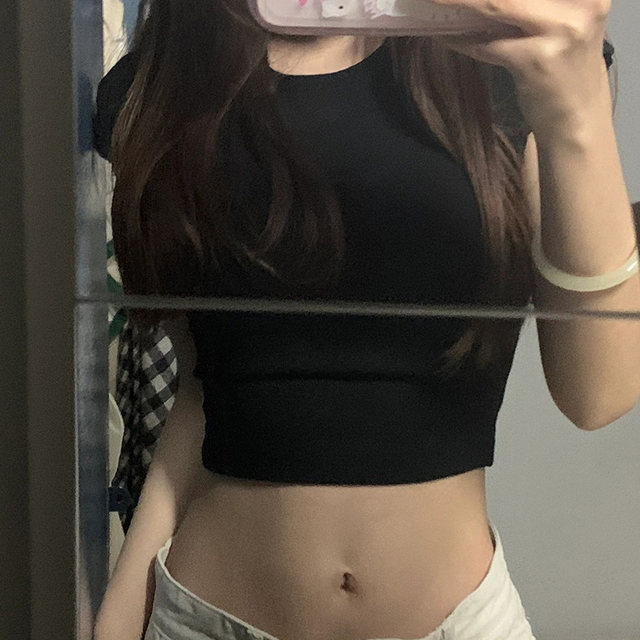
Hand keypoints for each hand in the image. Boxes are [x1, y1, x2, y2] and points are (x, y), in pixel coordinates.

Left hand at [427, 0, 612, 140]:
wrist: (577, 119)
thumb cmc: (564, 68)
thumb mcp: (560, 23)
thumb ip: (533, 5)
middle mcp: (580, 2)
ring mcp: (560, 31)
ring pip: (497, 5)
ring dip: (459, 2)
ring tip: (434, 1)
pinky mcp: (536, 61)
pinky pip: (488, 44)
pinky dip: (463, 40)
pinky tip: (446, 37)